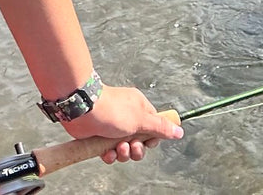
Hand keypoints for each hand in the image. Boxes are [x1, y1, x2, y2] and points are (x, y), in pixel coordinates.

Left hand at [61, 85, 182, 163]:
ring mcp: (113, 127)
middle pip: (140, 141)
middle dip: (137, 149)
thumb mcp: (141, 119)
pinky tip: (107, 153)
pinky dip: (110, 155)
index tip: (148, 142)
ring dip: (124, 153)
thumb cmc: (112, 109)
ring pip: (125, 148)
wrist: (83, 110)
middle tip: (132, 146)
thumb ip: (160, 127)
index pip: (153, 126)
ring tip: (119, 148)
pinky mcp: (100, 137)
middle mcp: (127, 117)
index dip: (152, 138)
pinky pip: (110, 152)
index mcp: (138, 108)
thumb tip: (179, 130)